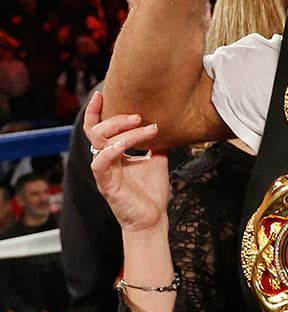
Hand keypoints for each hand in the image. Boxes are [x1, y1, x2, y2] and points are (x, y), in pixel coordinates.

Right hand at [84, 92, 169, 234]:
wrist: (153, 218)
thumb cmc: (152, 192)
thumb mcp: (157, 160)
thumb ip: (156, 143)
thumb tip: (166, 125)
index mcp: (114, 154)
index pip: (99, 128)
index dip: (98, 111)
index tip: (103, 92)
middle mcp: (106, 160)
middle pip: (96, 131)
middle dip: (115, 118)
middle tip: (139, 115)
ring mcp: (104, 172)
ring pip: (100, 143)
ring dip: (122, 131)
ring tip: (144, 126)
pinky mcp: (106, 184)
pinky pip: (100, 163)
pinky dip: (112, 150)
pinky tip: (126, 145)